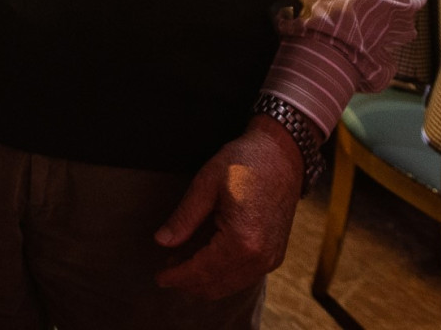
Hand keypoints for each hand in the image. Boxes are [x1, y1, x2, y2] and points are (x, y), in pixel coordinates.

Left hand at [153, 116, 303, 299]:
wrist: (282, 154)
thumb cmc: (244, 162)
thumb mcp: (206, 183)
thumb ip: (184, 217)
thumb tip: (161, 242)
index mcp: (242, 240)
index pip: (201, 270)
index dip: (176, 276)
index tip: (158, 277)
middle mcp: (260, 257)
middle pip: (215, 285)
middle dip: (188, 282)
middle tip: (165, 271)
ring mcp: (270, 259)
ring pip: (229, 286)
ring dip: (204, 281)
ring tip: (181, 264)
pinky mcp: (275, 255)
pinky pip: (243, 277)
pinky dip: (222, 275)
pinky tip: (205, 259)